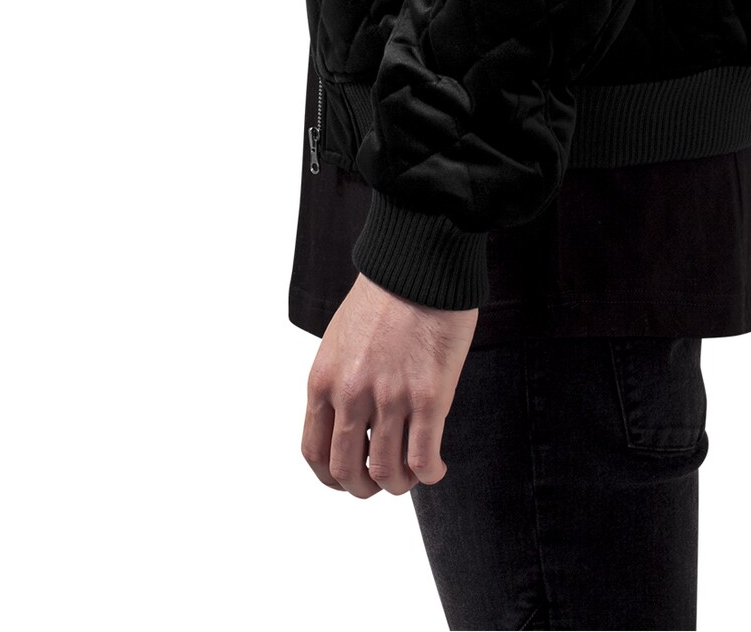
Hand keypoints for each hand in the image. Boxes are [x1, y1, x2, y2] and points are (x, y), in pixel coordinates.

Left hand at [301, 271, 477, 496]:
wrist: (420, 262)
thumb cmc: (385, 295)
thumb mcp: (342, 340)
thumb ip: (341, 382)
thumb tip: (353, 424)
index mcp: (324, 381)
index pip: (314, 452)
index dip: (332, 477)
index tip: (349, 478)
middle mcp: (350, 394)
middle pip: (347, 472)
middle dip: (365, 488)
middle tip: (383, 480)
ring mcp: (389, 397)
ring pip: (387, 474)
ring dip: (400, 484)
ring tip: (413, 473)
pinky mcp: (428, 396)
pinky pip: (423, 459)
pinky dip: (429, 474)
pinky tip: (436, 468)